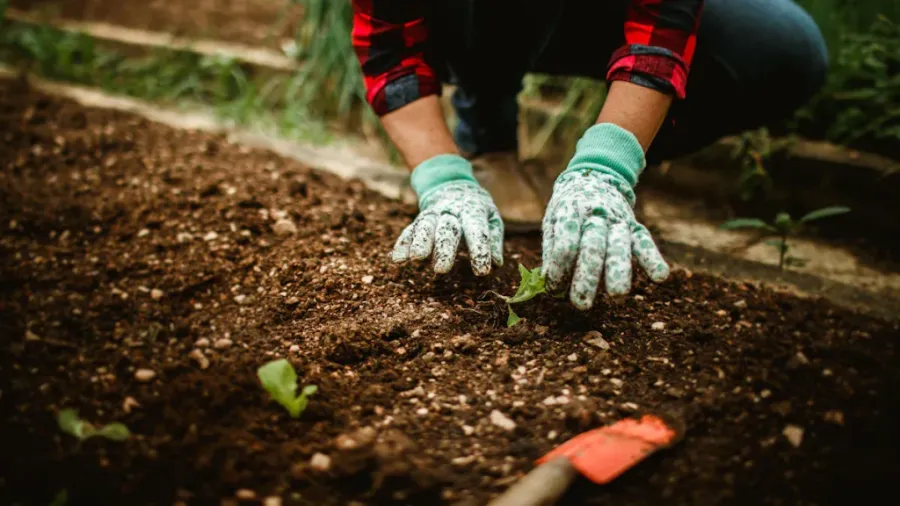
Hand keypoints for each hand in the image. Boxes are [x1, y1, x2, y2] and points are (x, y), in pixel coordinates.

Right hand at [392, 154, 503, 274]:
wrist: (451, 185)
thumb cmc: (476, 209)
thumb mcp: (491, 217)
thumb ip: (493, 239)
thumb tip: (497, 263)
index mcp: (473, 211)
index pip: (477, 230)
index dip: (480, 250)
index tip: (482, 271)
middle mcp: (451, 212)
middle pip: (447, 229)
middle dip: (443, 249)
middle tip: (441, 269)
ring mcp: (433, 215)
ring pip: (425, 227)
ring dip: (419, 242)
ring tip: (416, 258)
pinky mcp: (419, 219)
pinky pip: (410, 230)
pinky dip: (403, 243)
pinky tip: (398, 258)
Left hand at [542, 124, 668, 308]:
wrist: (594, 177)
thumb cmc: (569, 209)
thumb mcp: (553, 220)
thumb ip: (552, 248)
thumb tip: (548, 280)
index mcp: (570, 212)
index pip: (565, 242)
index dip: (559, 267)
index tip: (554, 289)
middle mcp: (595, 215)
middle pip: (593, 247)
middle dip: (587, 277)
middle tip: (581, 304)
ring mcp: (617, 220)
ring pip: (620, 246)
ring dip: (619, 272)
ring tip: (618, 296)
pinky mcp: (634, 225)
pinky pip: (645, 241)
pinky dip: (653, 258)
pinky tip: (660, 277)